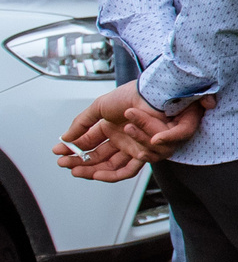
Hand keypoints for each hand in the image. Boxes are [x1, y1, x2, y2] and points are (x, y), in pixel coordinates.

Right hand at [56, 82, 208, 179]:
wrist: (152, 90)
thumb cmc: (131, 95)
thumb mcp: (100, 108)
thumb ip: (82, 123)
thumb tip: (65, 138)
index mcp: (112, 132)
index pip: (92, 150)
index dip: (76, 156)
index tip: (60, 156)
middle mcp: (124, 142)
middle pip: (103, 162)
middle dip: (84, 167)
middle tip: (68, 166)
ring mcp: (137, 146)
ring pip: (119, 167)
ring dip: (100, 170)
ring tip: (85, 167)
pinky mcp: (152, 148)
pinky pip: (140, 163)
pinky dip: (121, 169)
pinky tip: (105, 168)